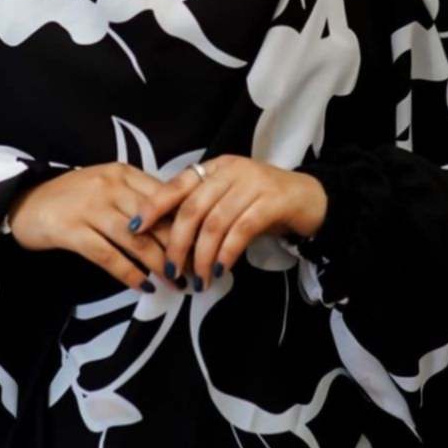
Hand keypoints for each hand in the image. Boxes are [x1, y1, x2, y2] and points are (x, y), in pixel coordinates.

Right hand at [6, 164, 184, 291]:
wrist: (24, 203)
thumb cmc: (72, 198)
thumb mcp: (107, 187)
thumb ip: (138, 199)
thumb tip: (179, 225)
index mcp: (123, 173)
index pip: (165, 196)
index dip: (186, 222)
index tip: (202, 244)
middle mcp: (109, 185)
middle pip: (154, 219)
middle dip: (178, 247)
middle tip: (194, 270)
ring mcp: (89, 206)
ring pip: (135, 239)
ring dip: (158, 264)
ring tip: (175, 282)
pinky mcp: (71, 230)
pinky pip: (107, 255)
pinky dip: (128, 272)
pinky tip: (142, 285)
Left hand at [128, 156, 327, 290]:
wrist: (312, 199)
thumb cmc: (263, 204)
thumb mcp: (229, 201)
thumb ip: (203, 210)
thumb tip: (167, 241)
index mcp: (215, 167)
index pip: (177, 184)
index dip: (154, 206)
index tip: (135, 228)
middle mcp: (231, 170)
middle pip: (192, 208)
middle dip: (177, 242)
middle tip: (171, 270)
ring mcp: (253, 183)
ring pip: (215, 222)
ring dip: (201, 255)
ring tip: (197, 279)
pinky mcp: (272, 201)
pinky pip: (240, 230)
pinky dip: (226, 253)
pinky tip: (219, 270)